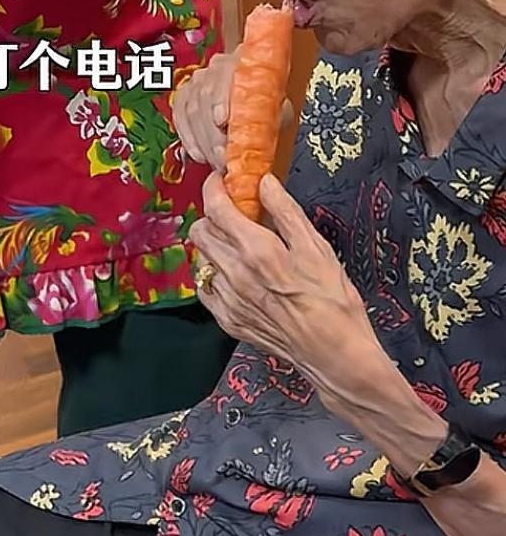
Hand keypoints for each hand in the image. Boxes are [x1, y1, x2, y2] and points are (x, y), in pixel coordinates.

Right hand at [172, 54, 293, 174]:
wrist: (252, 96)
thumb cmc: (267, 102)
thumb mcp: (280, 107)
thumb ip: (276, 117)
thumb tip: (263, 136)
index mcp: (243, 62)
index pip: (225, 74)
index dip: (220, 98)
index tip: (221, 121)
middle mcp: (217, 66)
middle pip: (205, 95)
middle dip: (212, 131)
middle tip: (223, 157)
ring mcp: (198, 81)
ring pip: (191, 109)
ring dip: (202, 139)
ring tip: (216, 160)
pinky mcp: (185, 96)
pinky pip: (179, 116)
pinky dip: (188, 137)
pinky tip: (198, 154)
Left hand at [190, 173, 374, 390]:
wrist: (334, 355)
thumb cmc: (333, 300)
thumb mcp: (317, 249)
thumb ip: (286, 212)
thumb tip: (264, 182)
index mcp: (257, 251)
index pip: (216, 208)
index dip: (214, 187)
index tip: (223, 180)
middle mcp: (235, 274)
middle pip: (200, 231)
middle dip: (212, 215)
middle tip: (234, 213)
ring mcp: (228, 300)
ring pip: (201, 258)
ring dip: (214, 245)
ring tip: (239, 245)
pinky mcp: (228, 321)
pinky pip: (205, 288)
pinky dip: (214, 275)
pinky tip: (235, 274)